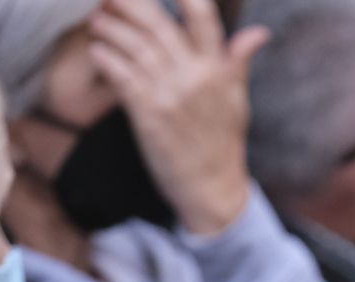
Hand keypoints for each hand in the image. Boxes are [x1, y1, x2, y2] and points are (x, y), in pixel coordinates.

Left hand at [87, 0, 268, 234]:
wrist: (212, 189)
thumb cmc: (223, 145)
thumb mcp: (237, 100)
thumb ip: (238, 62)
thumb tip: (258, 31)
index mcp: (218, 69)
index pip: (201, 15)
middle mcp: (194, 76)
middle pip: (157, 24)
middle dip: (130, 4)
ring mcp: (170, 94)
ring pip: (135, 48)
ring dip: (111, 29)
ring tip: (96, 18)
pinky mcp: (148, 115)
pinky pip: (122, 77)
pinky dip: (106, 59)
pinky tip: (95, 50)